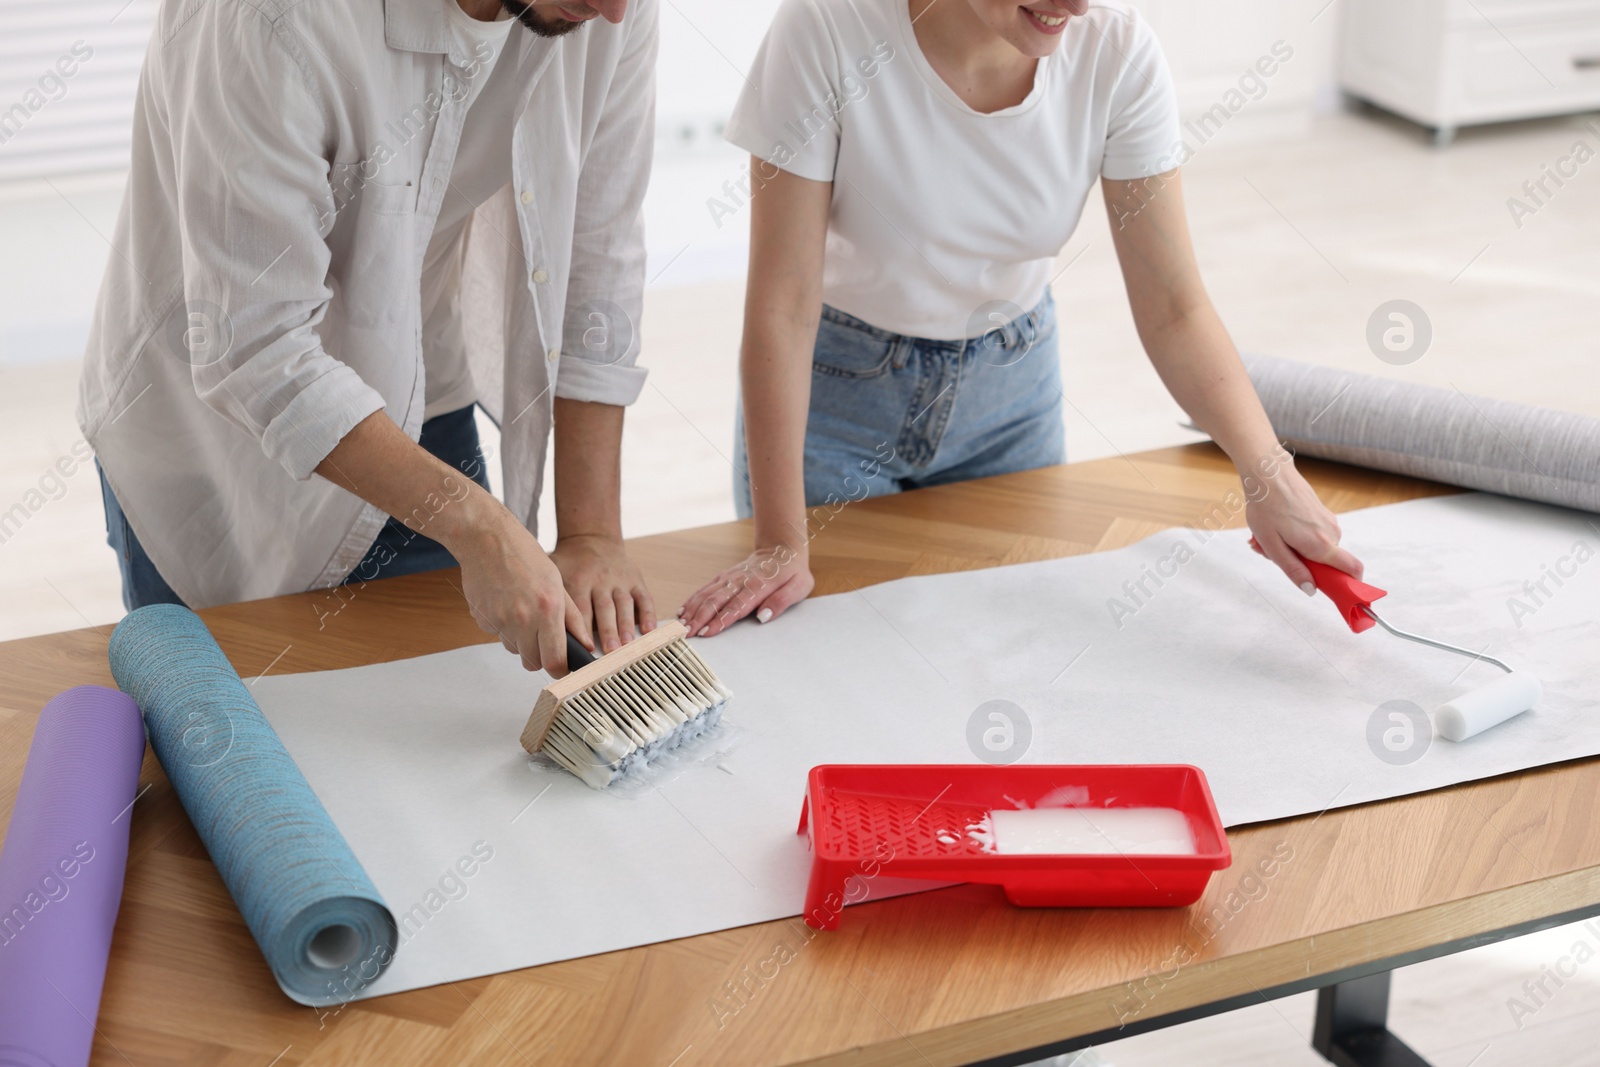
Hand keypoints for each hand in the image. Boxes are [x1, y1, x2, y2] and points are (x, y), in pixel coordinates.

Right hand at [452, 503, 591, 675]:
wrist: (486, 538)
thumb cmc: (524, 555)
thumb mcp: (558, 582)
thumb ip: (573, 618)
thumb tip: (586, 645)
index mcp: (547, 609)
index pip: (554, 661)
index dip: (560, 669)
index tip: (563, 666)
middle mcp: (522, 619)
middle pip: (532, 662)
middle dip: (540, 655)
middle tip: (543, 635)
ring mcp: (499, 621)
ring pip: (515, 649)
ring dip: (521, 640)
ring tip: (523, 610)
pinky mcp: (482, 619)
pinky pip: (498, 635)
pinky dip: (503, 626)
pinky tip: (506, 602)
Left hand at [549, 533, 656, 653]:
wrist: (591, 538)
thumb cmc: (570, 563)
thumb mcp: (554, 572)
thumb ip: (551, 597)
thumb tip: (537, 629)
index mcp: (578, 580)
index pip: (581, 609)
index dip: (583, 630)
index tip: (584, 650)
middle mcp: (600, 580)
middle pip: (604, 609)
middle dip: (608, 631)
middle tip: (610, 652)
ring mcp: (619, 579)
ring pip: (624, 605)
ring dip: (627, 626)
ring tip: (627, 645)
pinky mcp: (635, 578)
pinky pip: (644, 597)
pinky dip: (648, 614)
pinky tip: (648, 630)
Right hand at [678, 545, 814, 636]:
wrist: (781, 549)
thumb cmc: (791, 572)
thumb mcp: (798, 587)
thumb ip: (781, 601)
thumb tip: (763, 616)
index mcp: (758, 586)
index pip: (736, 606)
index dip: (721, 620)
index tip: (707, 633)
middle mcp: (740, 581)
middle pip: (715, 601)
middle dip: (699, 619)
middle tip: (685, 634)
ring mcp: (729, 578)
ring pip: (706, 594)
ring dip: (692, 611)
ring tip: (679, 626)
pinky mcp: (723, 577)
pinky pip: (705, 589)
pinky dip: (692, 600)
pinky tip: (682, 611)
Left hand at [1244, 461, 1363, 592]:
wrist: (1269, 473)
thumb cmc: (1266, 509)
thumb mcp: (1273, 546)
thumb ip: (1293, 570)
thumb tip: (1311, 590)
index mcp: (1322, 545)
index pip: (1353, 570)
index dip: (1350, 585)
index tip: (1337, 593)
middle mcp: (1332, 534)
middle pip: (1326, 563)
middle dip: (1302, 565)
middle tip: (1271, 553)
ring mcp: (1329, 522)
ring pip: (1316, 548)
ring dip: (1294, 549)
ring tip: (1268, 536)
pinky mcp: (1323, 514)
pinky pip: (1313, 535)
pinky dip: (1296, 536)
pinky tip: (1275, 526)